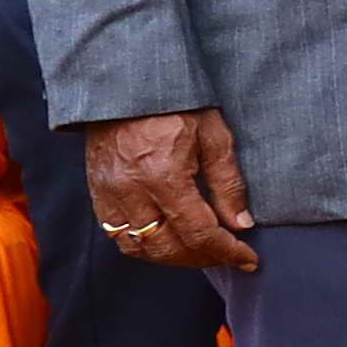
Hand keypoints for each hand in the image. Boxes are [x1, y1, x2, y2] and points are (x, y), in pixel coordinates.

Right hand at [88, 107, 254, 277]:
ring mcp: (109, 194)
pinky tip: (167, 240)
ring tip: (200, 252)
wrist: (124, 87)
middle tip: (228, 256)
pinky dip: (144, 245)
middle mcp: (132, 191)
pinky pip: (118, 234)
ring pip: (139, 248)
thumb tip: (241, 223)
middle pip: (168, 248)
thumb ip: (228, 183)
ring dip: (172, 257)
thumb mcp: (214, 136)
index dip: (227, 251)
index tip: (248, 258)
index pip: (199, 232)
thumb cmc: (175, 105)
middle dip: (202, 259)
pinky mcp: (98, 192)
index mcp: (163, 176)